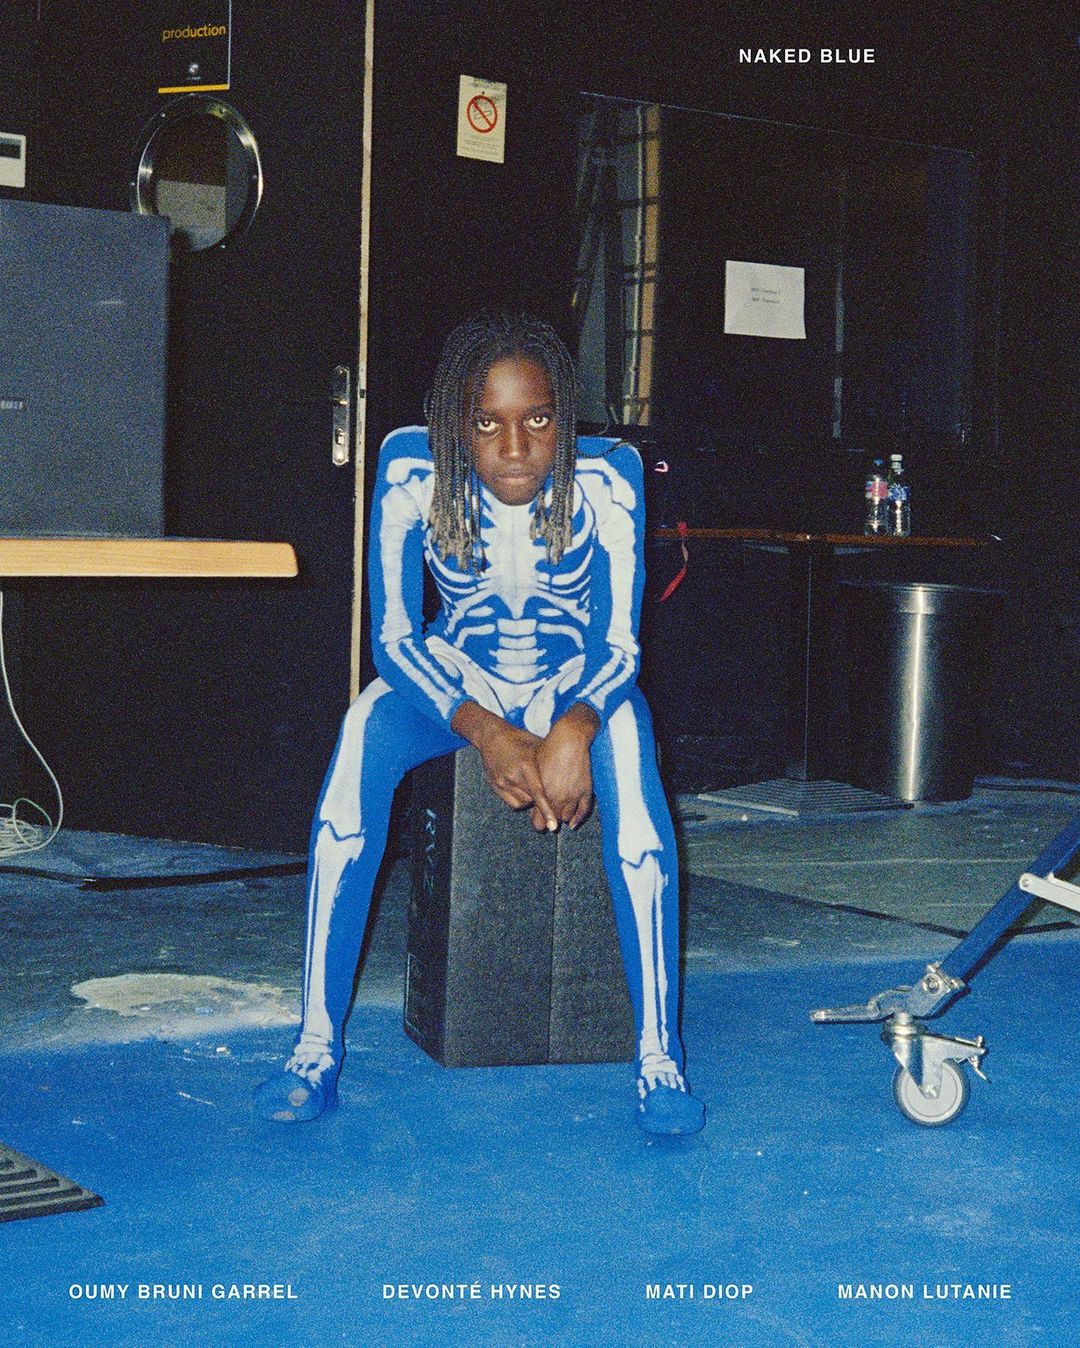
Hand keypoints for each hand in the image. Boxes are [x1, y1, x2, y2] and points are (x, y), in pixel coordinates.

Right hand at [451, 702, 558, 829]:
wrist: (492, 736)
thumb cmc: (520, 740)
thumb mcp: (537, 747)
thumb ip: (548, 764)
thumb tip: (567, 779)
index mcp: (526, 764)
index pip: (539, 793)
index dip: (546, 810)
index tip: (553, 825)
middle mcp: (514, 775)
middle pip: (532, 801)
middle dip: (541, 800)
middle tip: (546, 790)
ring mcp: (503, 781)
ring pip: (522, 803)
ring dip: (530, 800)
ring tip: (531, 785)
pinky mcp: (495, 785)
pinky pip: (513, 802)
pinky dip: (520, 800)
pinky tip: (522, 788)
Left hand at [534, 703, 599, 830]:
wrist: (569, 739)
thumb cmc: (548, 750)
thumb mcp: (534, 769)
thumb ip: (533, 789)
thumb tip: (531, 801)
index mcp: (543, 794)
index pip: (539, 821)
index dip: (537, 822)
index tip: (536, 821)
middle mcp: (559, 798)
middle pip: (553, 820)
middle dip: (549, 820)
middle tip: (547, 818)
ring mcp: (573, 795)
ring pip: (567, 817)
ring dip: (562, 816)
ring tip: (559, 812)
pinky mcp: (585, 790)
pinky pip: (583, 810)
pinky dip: (578, 818)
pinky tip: (573, 823)